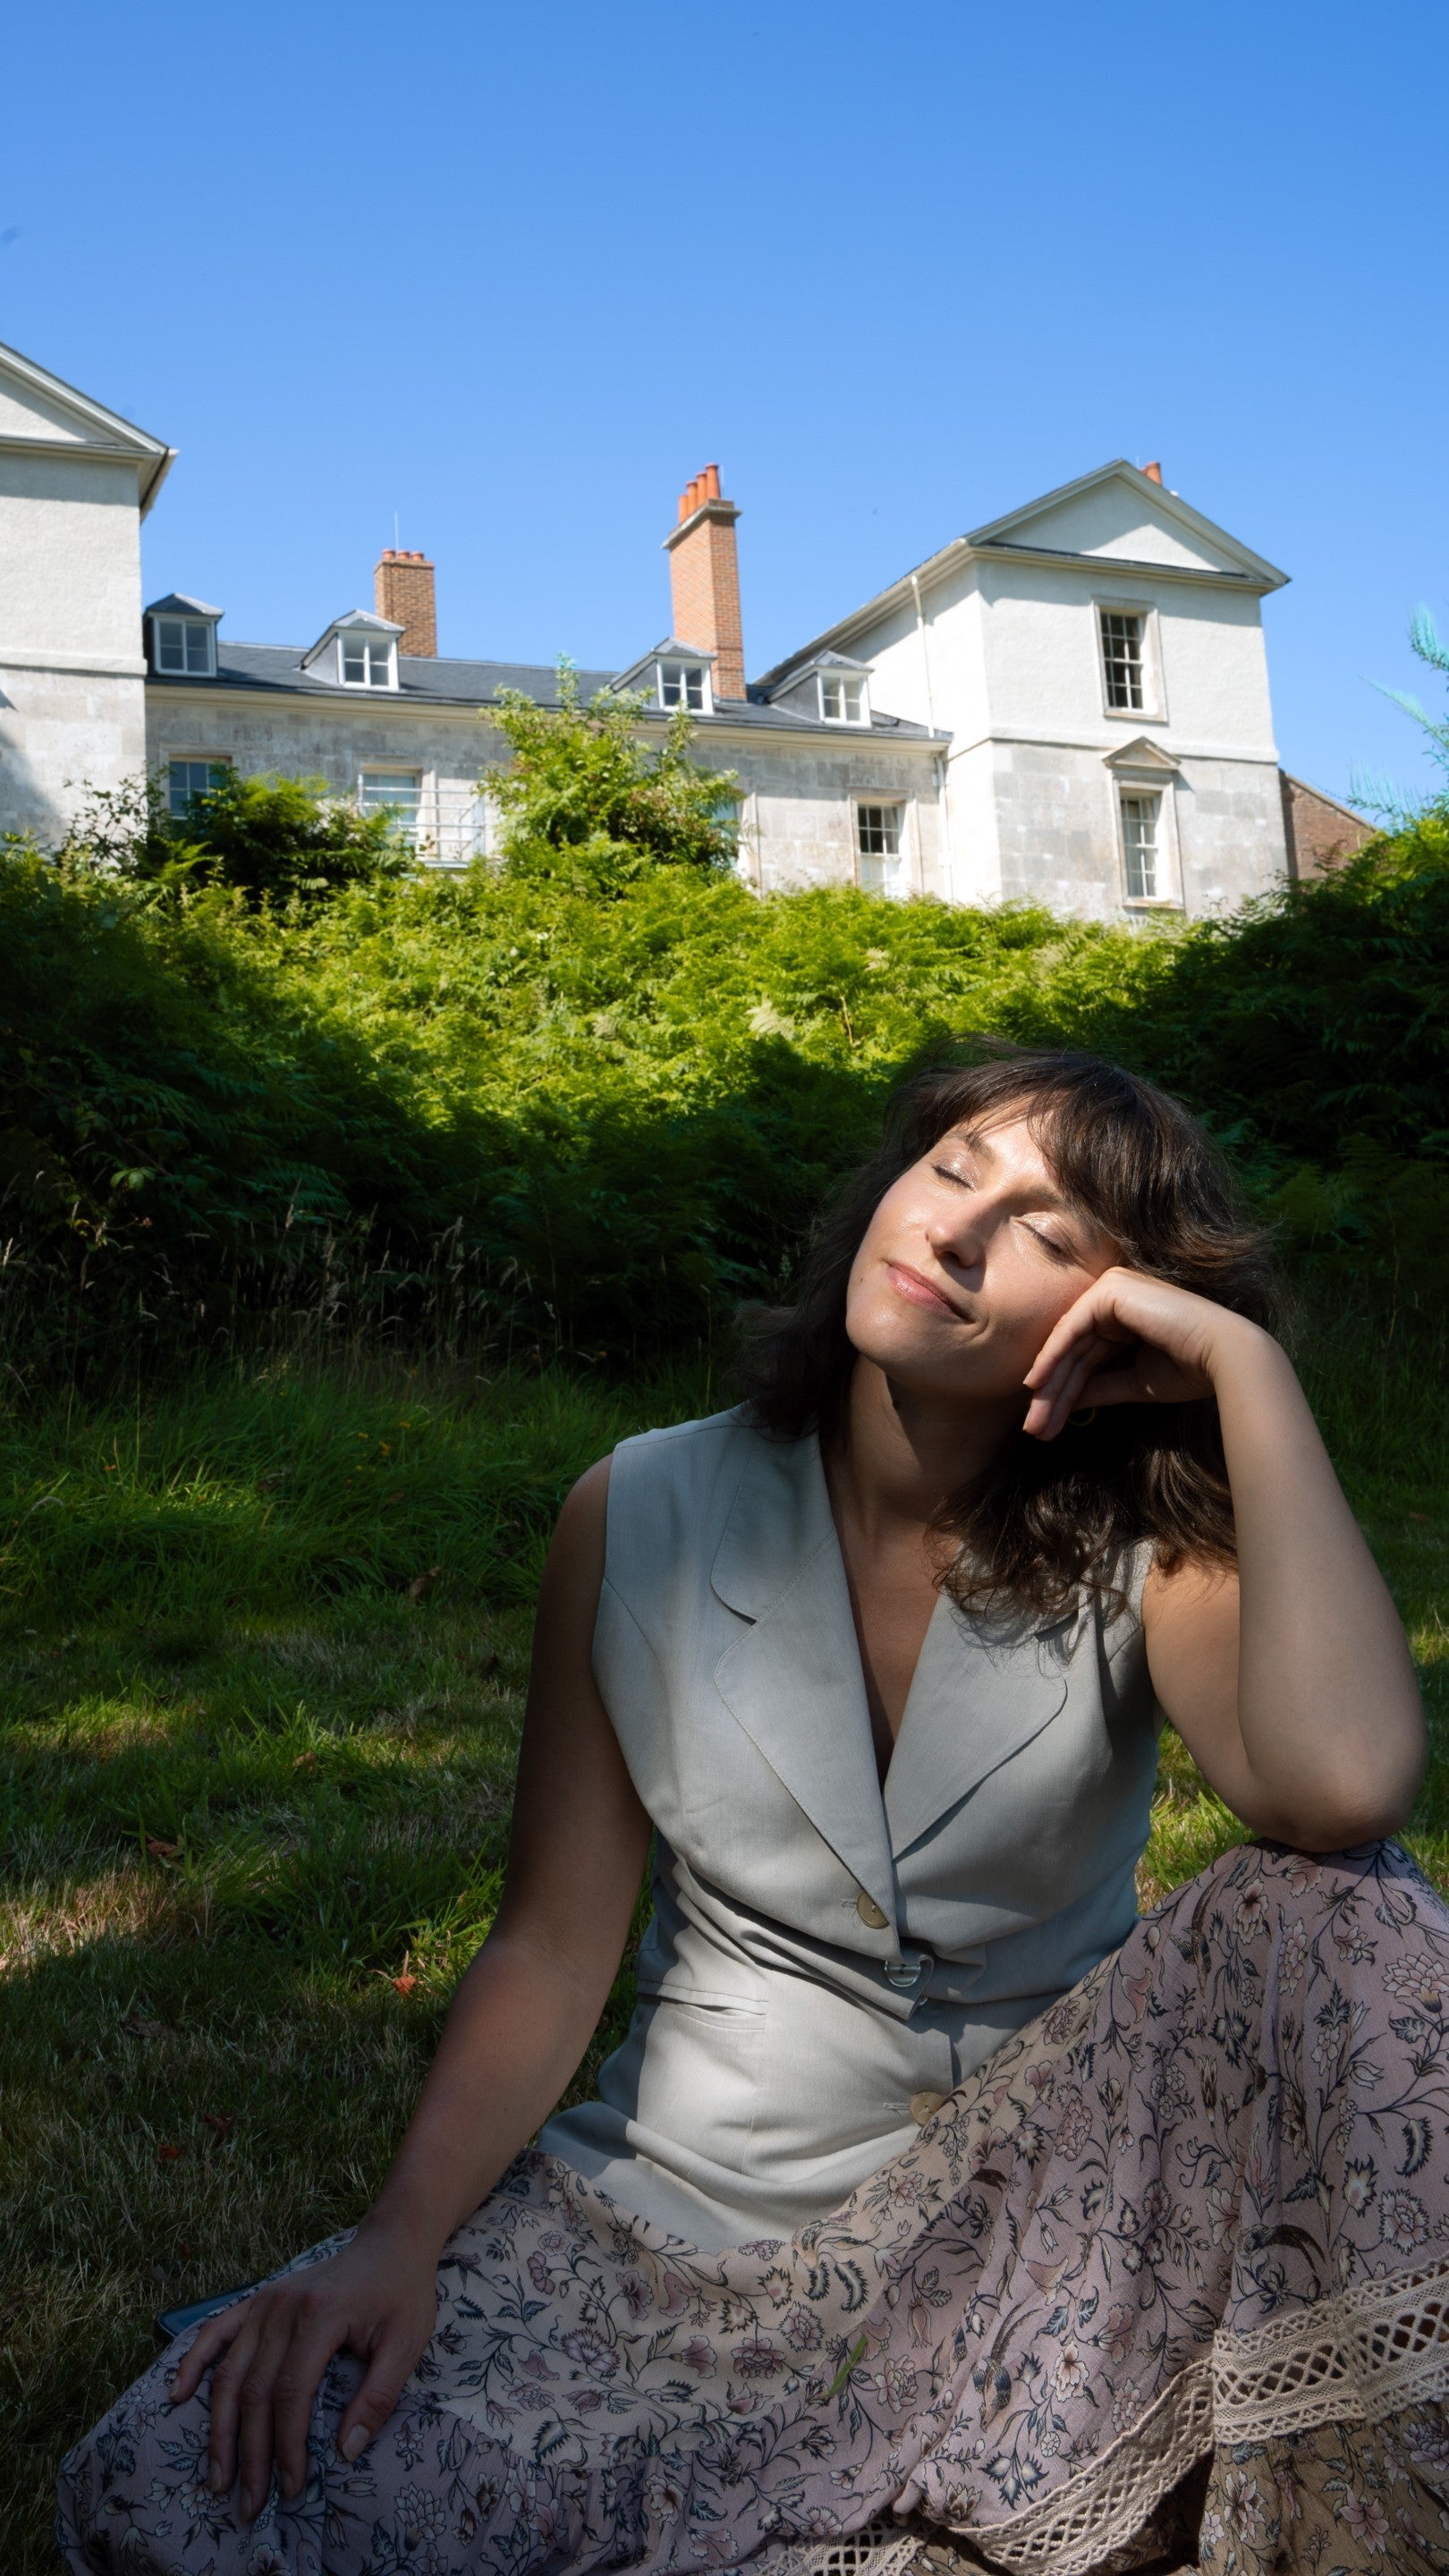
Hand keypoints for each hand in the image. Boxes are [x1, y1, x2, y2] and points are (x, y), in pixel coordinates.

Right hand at [168, 2221, 437, 2522]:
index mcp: (321, 2315)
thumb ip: (378, 2397)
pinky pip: (215, 2333)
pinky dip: (193, 2364)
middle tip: (250, 2502)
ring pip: (229, 2374)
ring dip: (220, 2430)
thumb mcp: (406, 2344)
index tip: (293, 2486)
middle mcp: (283, 2308)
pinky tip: (178, 2396)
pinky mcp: (256, 2301)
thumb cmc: (401, 2295)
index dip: (287, 2444)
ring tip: (219, 2476)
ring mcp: (264, 2302)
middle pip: (255, 2391)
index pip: (292, 2392)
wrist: (390, 2243)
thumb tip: (346, 2452)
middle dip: (250, 2453)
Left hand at [1022, 1266, 1257, 1440]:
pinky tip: (1037, 1386)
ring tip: (1034, 1422)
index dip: (1064, 1391)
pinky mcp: (1110, 1290)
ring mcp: (1112, 1288)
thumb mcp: (1134, 1382)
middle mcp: (1115, 1295)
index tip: (1046, 1425)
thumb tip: (1065, 1401)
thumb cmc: (1188, 1369)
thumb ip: (1098, 1387)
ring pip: (1068, 1343)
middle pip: (1073, 1351)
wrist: (1222, 1357)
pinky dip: (1052, 1359)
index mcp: (1125, 1313)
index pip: (1085, 1355)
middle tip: (1034, 1429)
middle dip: (1052, 1393)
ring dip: (1049, 1385)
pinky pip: (1072, 1329)